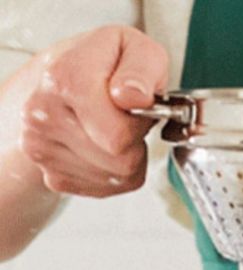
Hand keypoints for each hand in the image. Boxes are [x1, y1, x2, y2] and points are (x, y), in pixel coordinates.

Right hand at [19, 25, 167, 196]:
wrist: (67, 78)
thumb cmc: (108, 65)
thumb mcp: (138, 50)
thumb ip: (142, 69)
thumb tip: (134, 97)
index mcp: (64, 80)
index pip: (117, 136)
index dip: (139, 124)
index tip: (135, 105)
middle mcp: (43, 116)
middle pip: (119, 160)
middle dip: (136, 141)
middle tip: (126, 117)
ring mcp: (42, 149)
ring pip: (115, 176)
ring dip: (128, 157)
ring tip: (114, 128)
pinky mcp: (52, 175)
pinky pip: (107, 187)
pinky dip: (116, 172)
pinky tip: (105, 145)